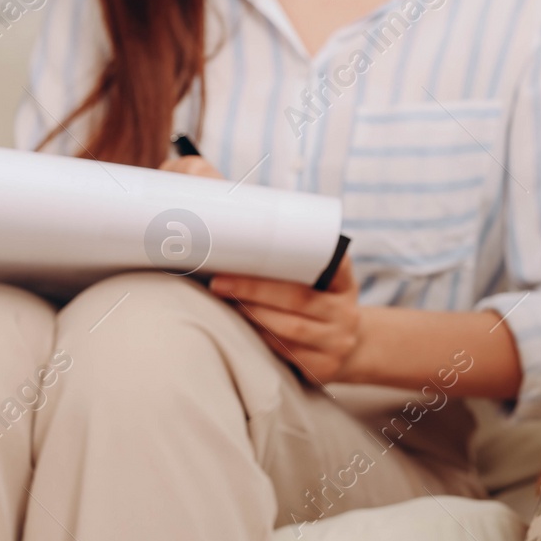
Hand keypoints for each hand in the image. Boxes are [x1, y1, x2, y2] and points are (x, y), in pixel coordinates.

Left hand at [159, 156, 363, 382]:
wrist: (345, 342)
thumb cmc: (306, 290)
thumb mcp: (307, 264)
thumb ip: (271, 231)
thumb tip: (194, 170)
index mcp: (342, 275)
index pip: (325, 263)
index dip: (284, 264)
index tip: (248, 257)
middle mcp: (344, 309)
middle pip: (298, 300)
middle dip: (255, 292)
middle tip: (217, 282)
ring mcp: (335, 342)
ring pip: (288, 331)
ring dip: (251, 317)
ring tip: (219, 304)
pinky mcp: (323, 370)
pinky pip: (285, 358)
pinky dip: (258, 345)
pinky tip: (235, 336)